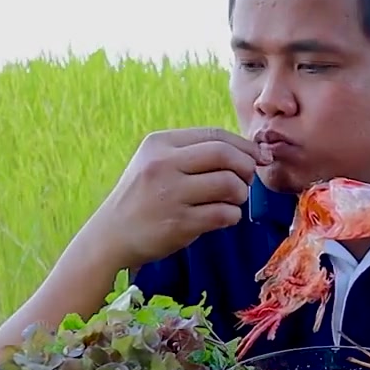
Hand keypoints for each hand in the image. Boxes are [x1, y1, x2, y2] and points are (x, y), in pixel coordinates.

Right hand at [90, 128, 268, 268]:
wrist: (111, 235)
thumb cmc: (144, 197)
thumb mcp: (158, 162)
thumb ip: (196, 153)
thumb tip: (251, 152)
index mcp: (160, 144)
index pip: (215, 134)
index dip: (244, 145)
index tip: (259, 157)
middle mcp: (162, 165)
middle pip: (225, 154)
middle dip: (246, 167)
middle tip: (246, 180)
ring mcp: (170, 194)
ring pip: (229, 184)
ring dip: (240, 194)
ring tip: (230, 201)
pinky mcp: (179, 223)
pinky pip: (225, 214)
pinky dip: (232, 216)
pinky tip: (222, 218)